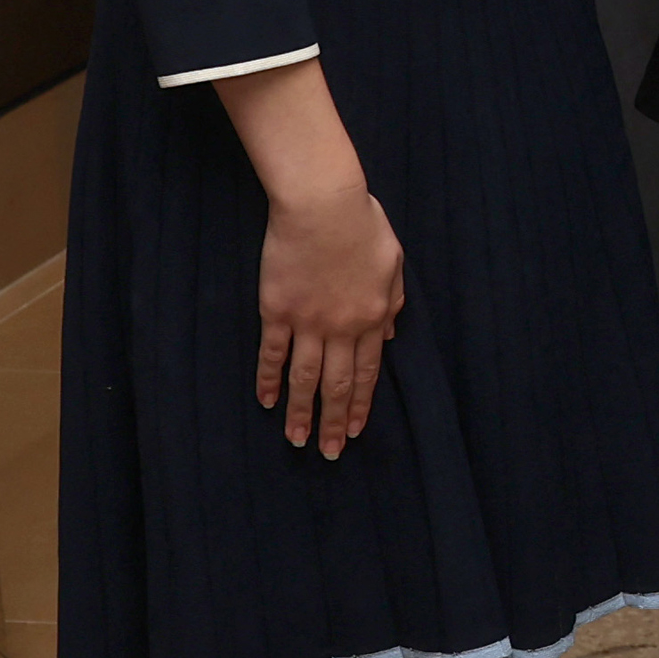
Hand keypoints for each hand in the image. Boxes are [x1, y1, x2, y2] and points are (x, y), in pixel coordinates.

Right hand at [254, 181, 406, 459]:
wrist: (322, 204)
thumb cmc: (362, 225)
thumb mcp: (392, 263)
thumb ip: (391, 303)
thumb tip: (389, 337)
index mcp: (372, 317)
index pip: (368, 372)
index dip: (362, 404)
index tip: (357, 430)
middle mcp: (341, 327)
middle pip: (337, 384)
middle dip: (334, 422)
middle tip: (330, 453)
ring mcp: (307, 321)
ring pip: (304, 378)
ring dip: (300, 412)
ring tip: (298, 441)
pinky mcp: (276, 310)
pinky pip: (271, 353)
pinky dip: (268, 379)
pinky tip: (266, 401)